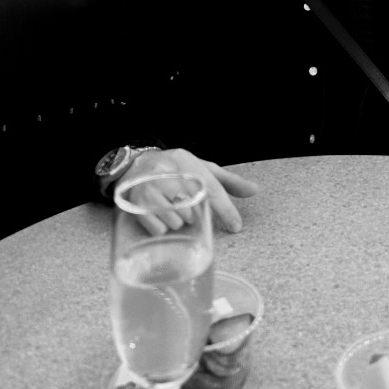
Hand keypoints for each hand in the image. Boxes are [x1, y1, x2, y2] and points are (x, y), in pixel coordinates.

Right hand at [118, 147, 258, 235]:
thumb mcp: (201, 168)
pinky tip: (159, 216)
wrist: (134, 165)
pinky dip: (163, 228)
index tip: (236, 226)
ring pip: (176, 219)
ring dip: (178, 221)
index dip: (225, 209)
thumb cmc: (175, 169)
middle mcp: (165, 171)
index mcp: (185, 160)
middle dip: (193, 213)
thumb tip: (254, 190)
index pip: (210, 187)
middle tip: (187, 208)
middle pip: (192, 206)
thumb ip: (228, 181)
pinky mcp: (134, 205)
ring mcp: (148, 188)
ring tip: (172, 210)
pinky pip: (159, 229)